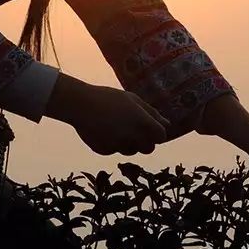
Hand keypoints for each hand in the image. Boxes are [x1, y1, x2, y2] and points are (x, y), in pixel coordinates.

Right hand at [45, 74, 169, 155]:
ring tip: (117, 127)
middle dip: (145, 141)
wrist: (80, 104)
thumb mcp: (133, 100)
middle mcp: (132, 137)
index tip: (151, 127)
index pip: (161, 136)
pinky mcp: (105, 151)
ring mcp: (118, 146)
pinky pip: (114, 150)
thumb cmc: (109, 98)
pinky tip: (104, 130)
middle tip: (135, 129)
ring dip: (129, 143)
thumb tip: (168, 124)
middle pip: (149, 148)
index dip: (157, 132)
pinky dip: (112, 144)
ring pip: (131, 151)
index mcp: (142, 122)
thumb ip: (151, 113)